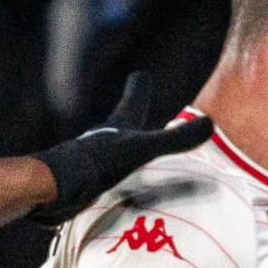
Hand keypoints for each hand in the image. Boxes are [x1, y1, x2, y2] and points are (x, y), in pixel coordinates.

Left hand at [30, 72, 214, 223]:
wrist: (56, 189)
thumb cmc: (98, 162)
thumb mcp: (142, 149)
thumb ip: (174, 139)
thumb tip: (211, 124)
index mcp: (121, 125)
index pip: (135, 99)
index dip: (139, 88)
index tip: (141, 76)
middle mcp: (106, 139)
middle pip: (122, 123)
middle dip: (132, 118)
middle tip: (140, 113)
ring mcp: (95, 161)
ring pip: (113, 150)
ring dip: (124, 150)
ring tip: (137, 156)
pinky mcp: (86, 184)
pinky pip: (107, 176)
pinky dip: (117, 179)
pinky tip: (120, 191)